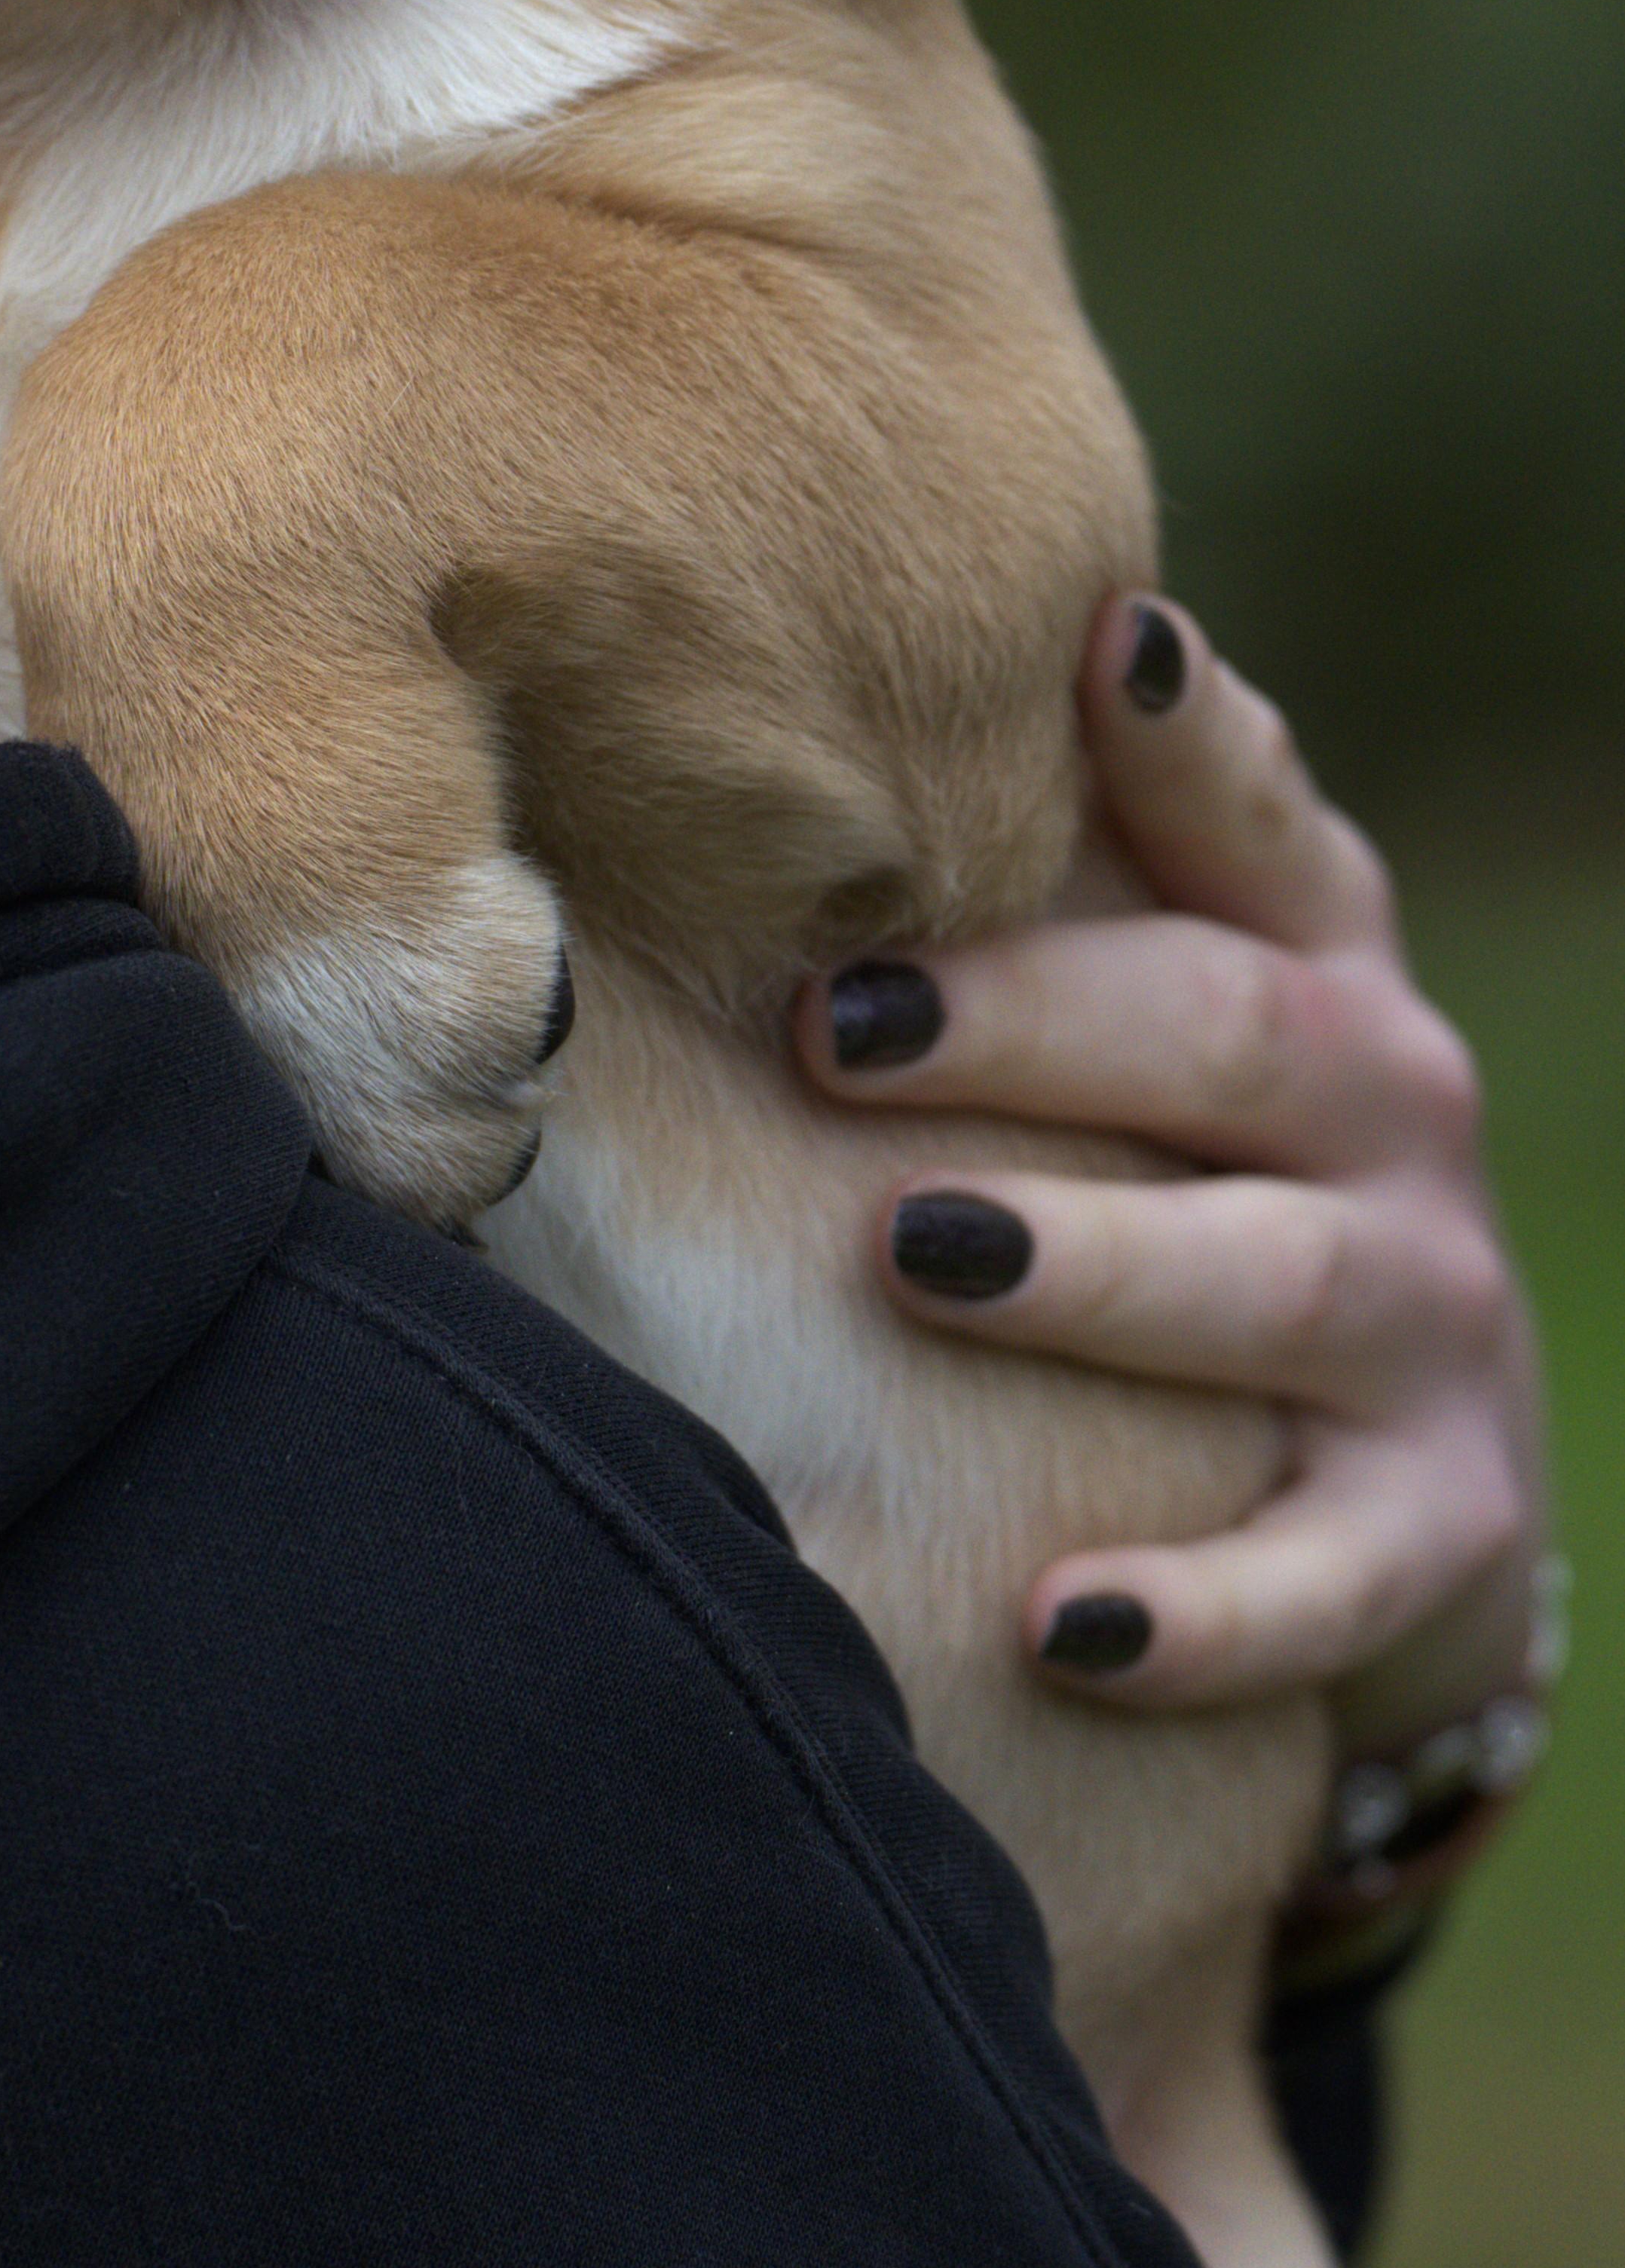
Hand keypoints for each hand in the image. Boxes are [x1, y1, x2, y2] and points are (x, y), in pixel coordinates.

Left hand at [794, 597, 1548, 1742]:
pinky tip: (1056, 1621)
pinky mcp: (1437, 1526)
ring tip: (914, 1251)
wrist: (1398, 1466)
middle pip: (1227, 1033)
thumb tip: (829, 690)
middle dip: (1031, 1023)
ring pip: (1269, 1279)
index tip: (1095, 645)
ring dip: (1089, 1265)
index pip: (1258, 817)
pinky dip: (1193, 1607)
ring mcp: (1428, 1321)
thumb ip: (1056, 855)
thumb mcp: (1159, 994)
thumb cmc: (1190, 1162)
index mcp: (1317, 955)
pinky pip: (1323, 1574)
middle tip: (834, 1025)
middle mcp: (1396, 1111)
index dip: (1183, 733)